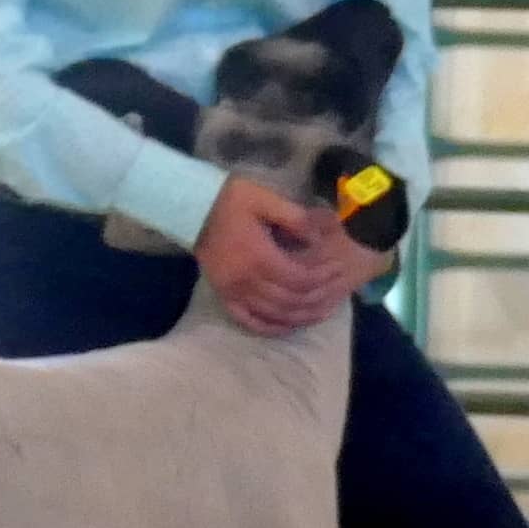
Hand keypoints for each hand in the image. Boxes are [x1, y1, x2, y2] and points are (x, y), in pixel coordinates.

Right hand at [190, 175, 364, 334]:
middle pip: (292, 300)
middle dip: (319, 296)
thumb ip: (296, 219)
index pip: (301, 280)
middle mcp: (246, 280)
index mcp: (259, 258)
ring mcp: (232, 291)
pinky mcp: (223, 295)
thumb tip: (319, 239)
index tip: (338, 268)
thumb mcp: (266, 200)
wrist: (191, 208)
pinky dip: (270, 327)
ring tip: (323, 309)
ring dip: (302, 316)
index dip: (323, 277)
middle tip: (336, 287)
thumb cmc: (231, 201)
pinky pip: (248, 320)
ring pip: (275, 315)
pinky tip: (288, 325)